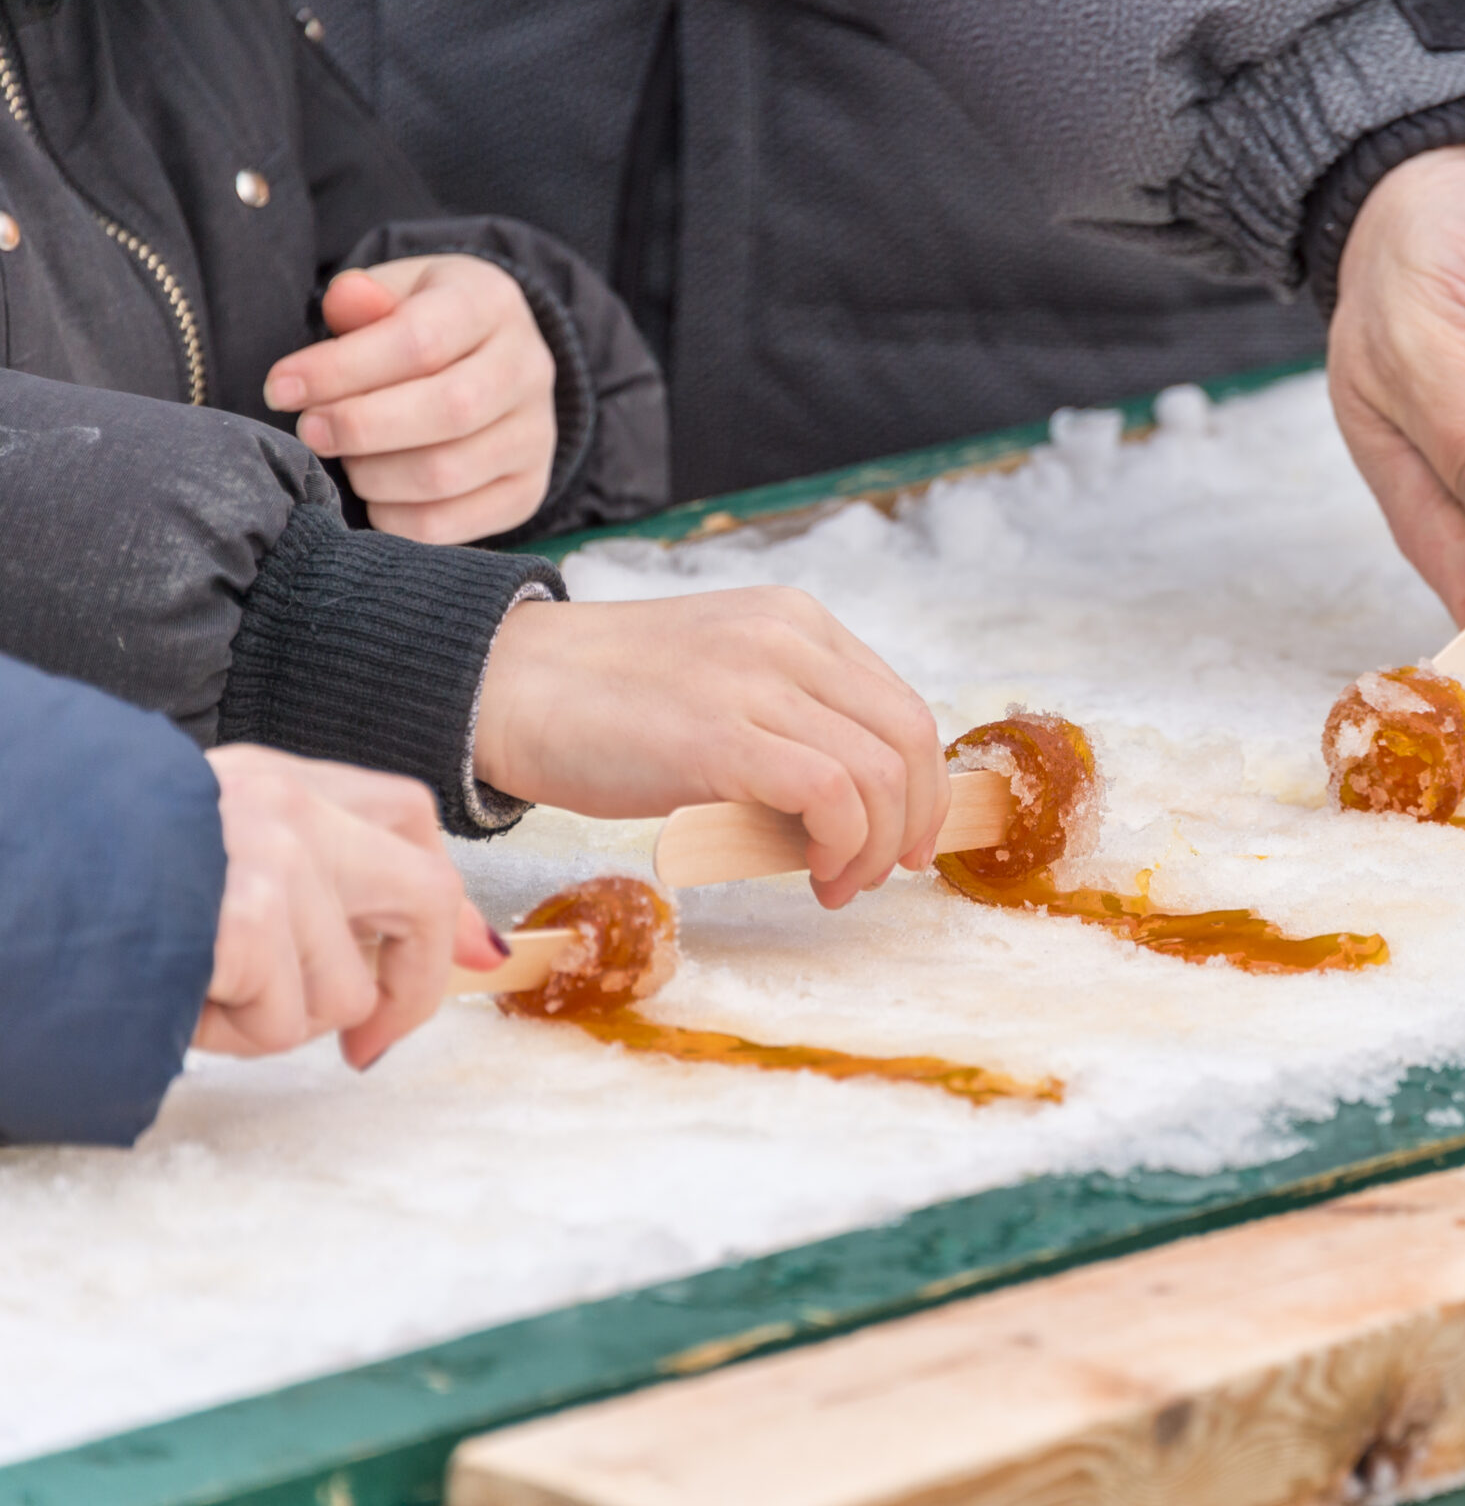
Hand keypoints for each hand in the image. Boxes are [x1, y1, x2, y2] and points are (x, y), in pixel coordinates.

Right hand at [197, 746, 502, 1068]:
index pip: (404, 816)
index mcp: (269, 778)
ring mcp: (276, 857)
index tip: (473, 956)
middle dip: (411, 987)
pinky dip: (223, 1035)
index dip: (446, 896)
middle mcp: (287, 804)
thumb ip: (294, 876)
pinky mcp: (247, 918)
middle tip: (365, 1047)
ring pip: (345, 990)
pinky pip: (279, 1023)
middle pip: (425, 896)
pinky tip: (173, 1000)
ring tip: (196, 994)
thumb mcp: (184, 843)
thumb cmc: (75, 875)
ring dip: (272, 1023)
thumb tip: (442, 947)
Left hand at [263, 255, 556, 544]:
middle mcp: (529, 371)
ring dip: (374, 474)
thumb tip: (347, 302)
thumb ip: (365, 299)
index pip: (420, 342)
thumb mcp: (396, 292)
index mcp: (492, 305)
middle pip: (448, 411)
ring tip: (346, 459)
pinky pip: (453, 525)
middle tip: (309, 431)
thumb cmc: (424, 324)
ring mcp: (537, 438)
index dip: (342, 370)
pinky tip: (374, 495)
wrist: (493, 363)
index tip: (280, 388)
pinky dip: (396, 518)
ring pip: (447, 473)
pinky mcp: (526, 492)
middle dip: (360, 426)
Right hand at [472, 589, 950, 907]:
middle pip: (909, 737)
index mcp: (796, 623)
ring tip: (837, 882)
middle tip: (883, 873)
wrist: (501, 686)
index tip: (908, 839)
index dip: (922, 785)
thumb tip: (852, 819)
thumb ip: (788, 729)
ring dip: (875, 847)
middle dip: (915, 820)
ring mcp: (758, 680)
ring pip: (882, 772)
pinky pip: (832, 794)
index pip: (901, 707)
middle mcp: (789, 639)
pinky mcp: (722, 734)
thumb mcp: (720, 691)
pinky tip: (811, 872)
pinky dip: (842, 845)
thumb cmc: (601, 707)